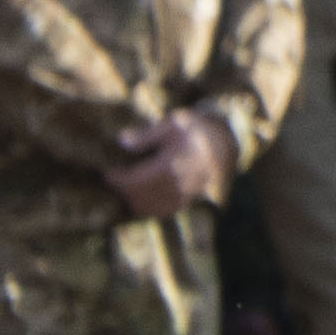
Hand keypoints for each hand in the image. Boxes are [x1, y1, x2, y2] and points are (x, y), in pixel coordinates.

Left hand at [105, 108, 232, 213]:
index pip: (135, 180)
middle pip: (138, 197)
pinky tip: (142, 198)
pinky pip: (161, 212)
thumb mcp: (175, 122)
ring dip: (132, 200)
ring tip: (126, 188)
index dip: (116, 179)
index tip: (106, 172)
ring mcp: (183, 195)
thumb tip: (120, 141)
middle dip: (123, 190)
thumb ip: (148, 134)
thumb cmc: (198, 129)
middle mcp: (177, 184)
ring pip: (148, 208)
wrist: (229, 142)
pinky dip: (147, 208)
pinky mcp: (188, 202)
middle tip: (114, 179)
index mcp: (172, 164)